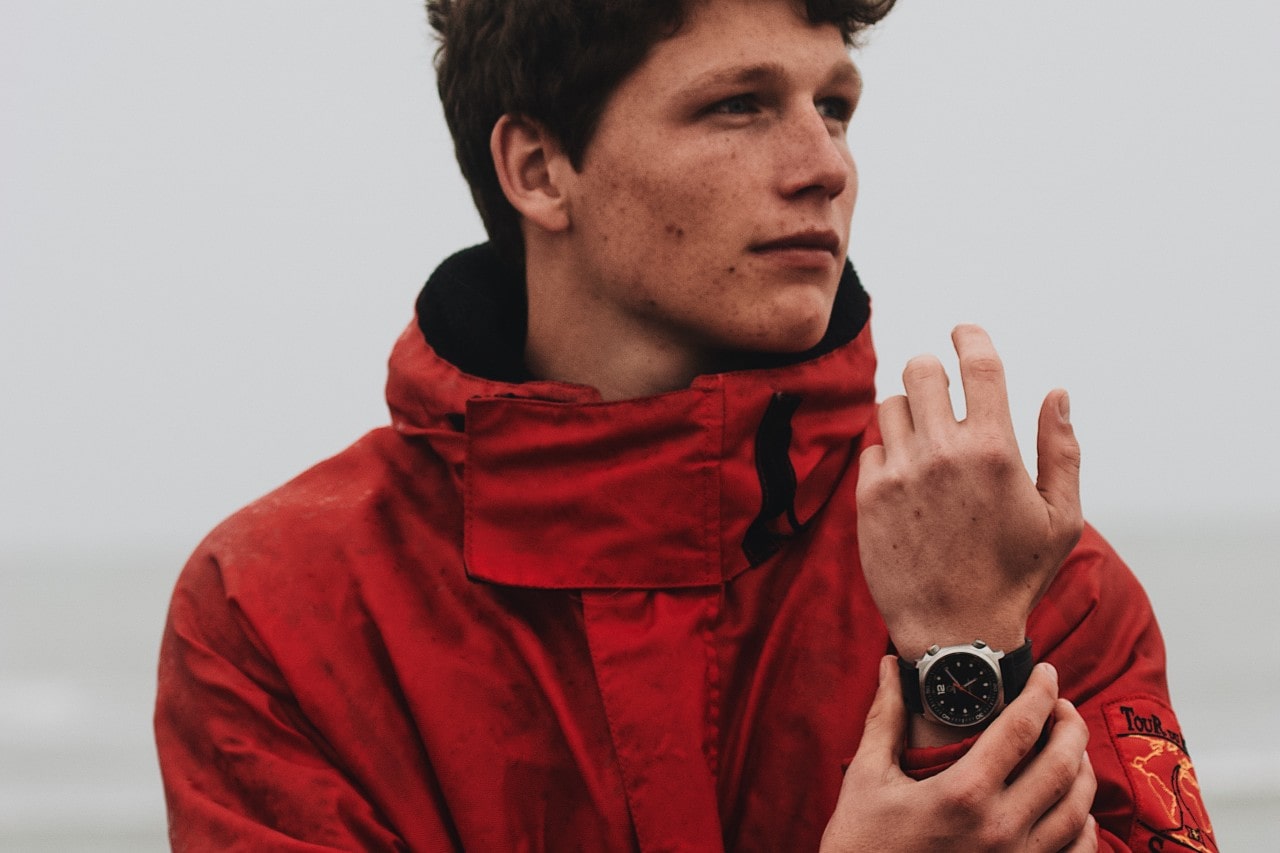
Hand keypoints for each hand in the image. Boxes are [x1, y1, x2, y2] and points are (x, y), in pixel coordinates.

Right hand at [821, 657, 1097, 852]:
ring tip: (1071, 747)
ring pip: (1077, 808)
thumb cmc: (861, 841)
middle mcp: (999, 827)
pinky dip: (1085, 825)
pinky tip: (1077, 808)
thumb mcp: (867, 775)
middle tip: (1063, 705)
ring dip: (1083, 770)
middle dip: (1071, 726)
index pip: (1020, 728)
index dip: (1040, 693)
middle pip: (1061, 765)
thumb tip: (891, 666)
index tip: (1045, 672)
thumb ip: (886, 717)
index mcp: (962, 792)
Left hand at [856, 325, 1082, 661]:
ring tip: (924, 440)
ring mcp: (900, 473)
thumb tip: (1057, 393)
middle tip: (940, 389)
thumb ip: (1062, 449)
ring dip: (907, 412)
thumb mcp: (1060, 519)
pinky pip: (871, 448)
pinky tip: (907, 482)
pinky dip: (888, 455)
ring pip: (889, 405)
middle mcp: (942, 453)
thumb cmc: (1015, 577)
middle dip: (932, 371)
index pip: (978, 363)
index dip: (970, 335)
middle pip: (920, 369)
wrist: (955, 633)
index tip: (964, 331)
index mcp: (995, 450)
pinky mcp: (869, 497)